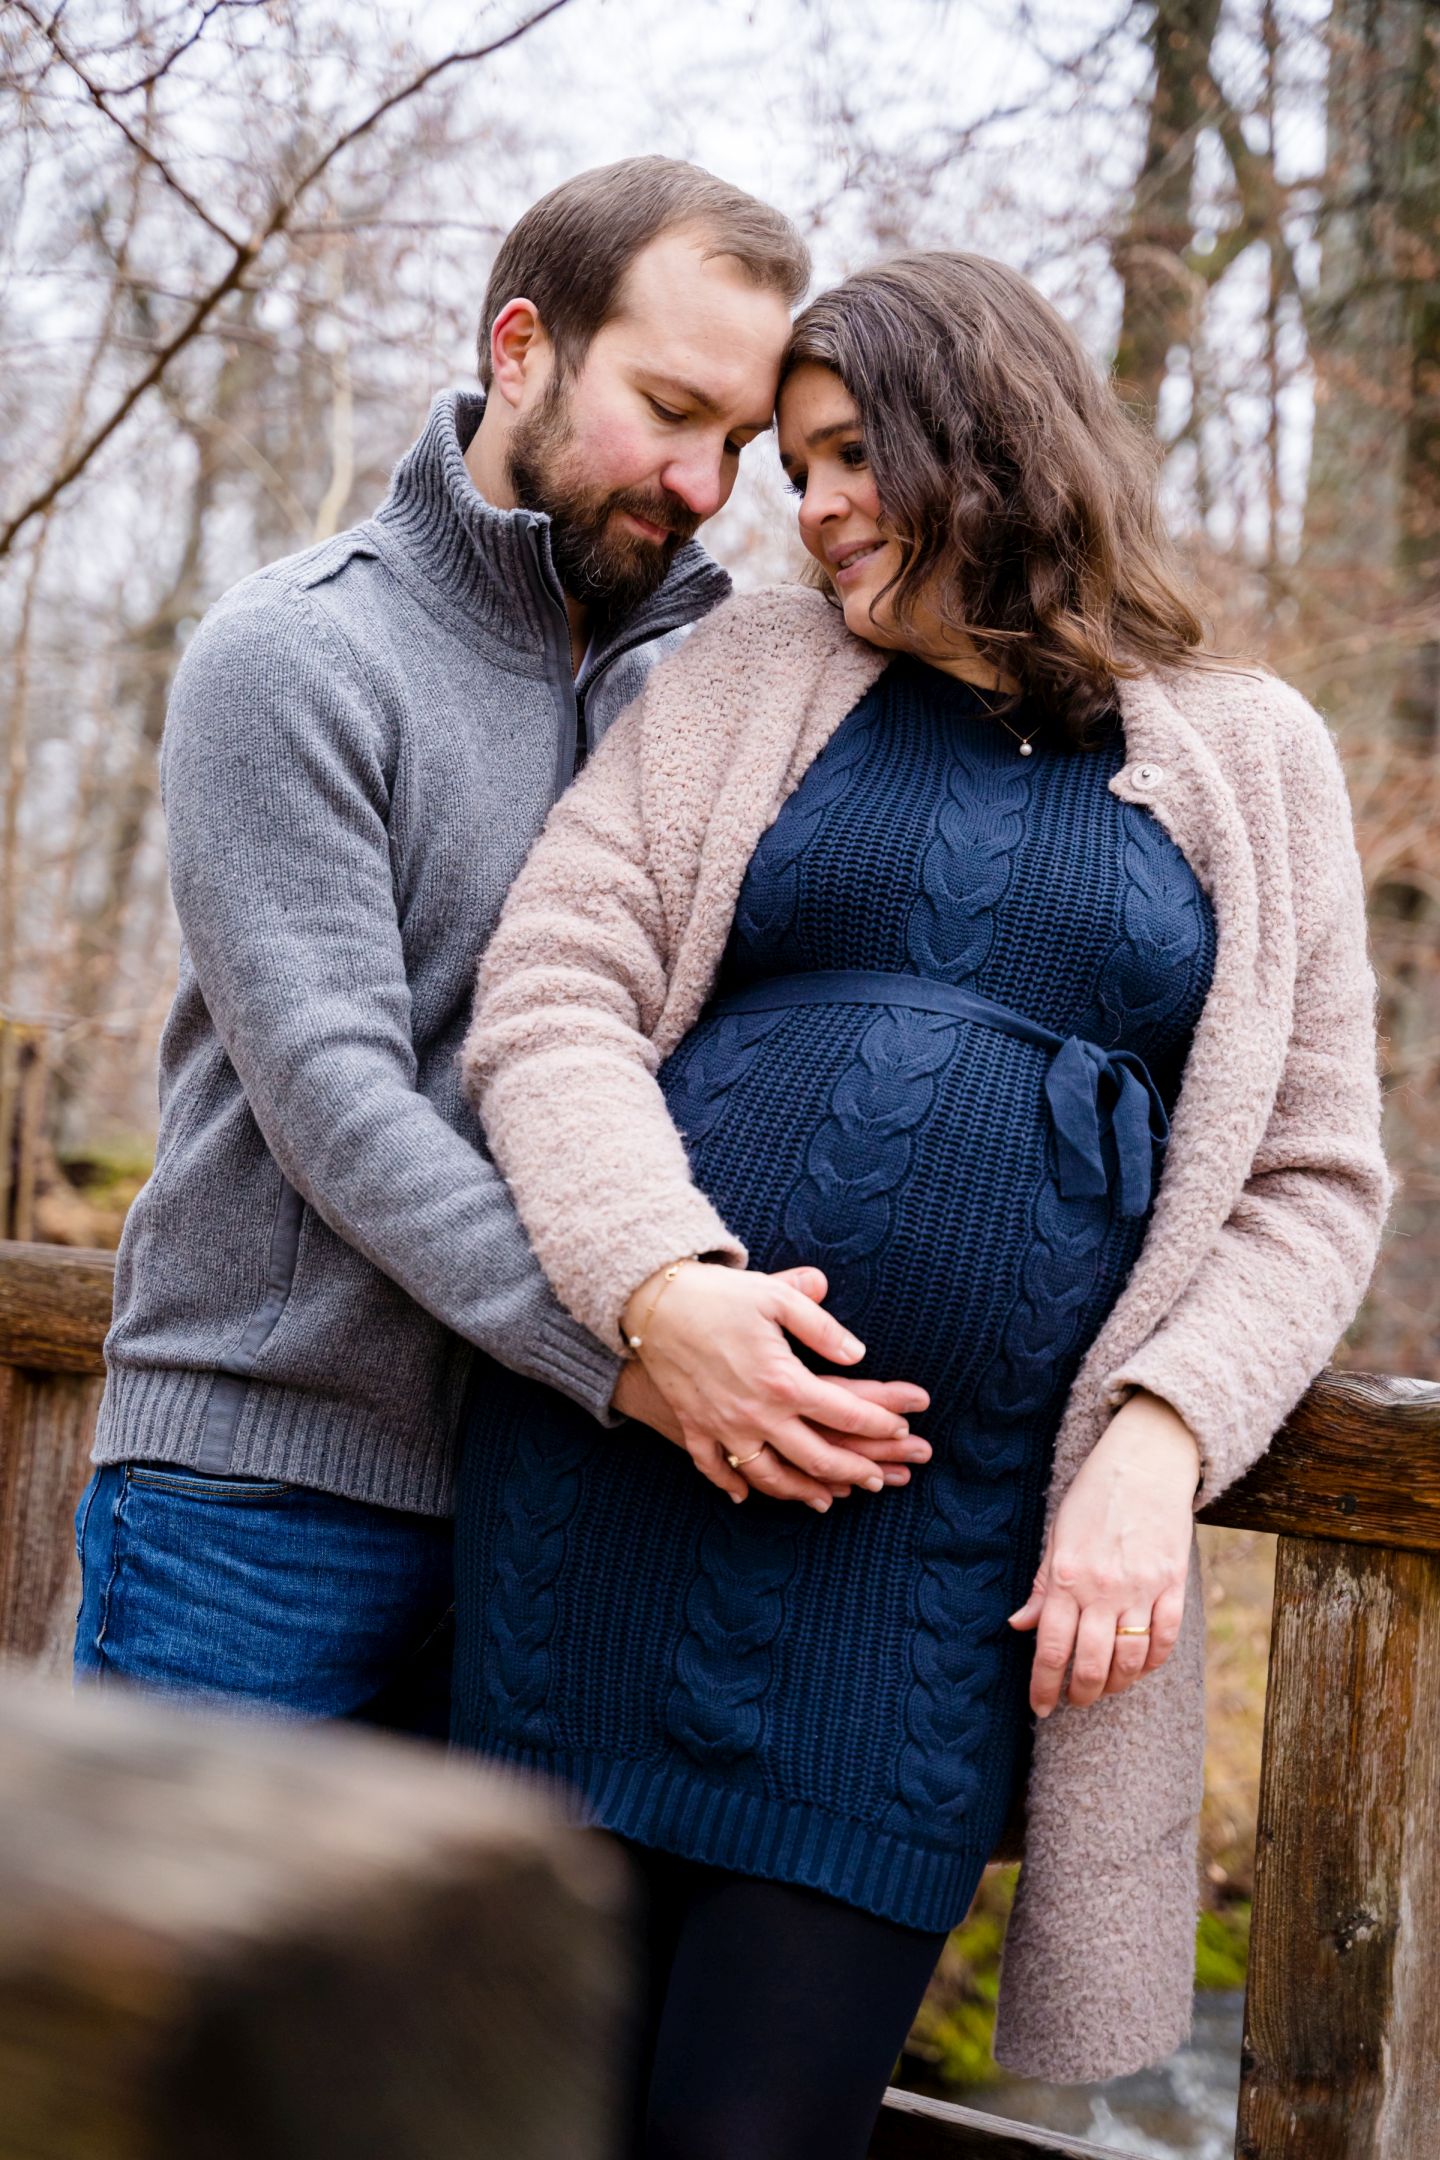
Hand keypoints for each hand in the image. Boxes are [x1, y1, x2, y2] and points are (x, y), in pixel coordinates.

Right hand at [616, 1262, 930, 1511]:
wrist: (651, 1304)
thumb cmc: (719, 1295)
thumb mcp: (776, 1296)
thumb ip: (821, 1325)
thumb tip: (857, 1354)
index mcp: (783, 1380)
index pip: (844, 1412)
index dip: (879, 1423)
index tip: (903, 1428)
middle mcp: (755, 1413)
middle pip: (814, 1456)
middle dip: (853, 1471)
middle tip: (879, 1480)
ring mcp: (722, 1426)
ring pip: (767, 1476)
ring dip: (800, 1492)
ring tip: (826, 1500)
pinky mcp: (694, 1426)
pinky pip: (714, 1468)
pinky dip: (731, 1485)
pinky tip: (745, 1496)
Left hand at [1007, 1389, 1198, 1715]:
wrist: (1145, 1461)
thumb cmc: (1094, 1495)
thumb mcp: (1057, 1534)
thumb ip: (1042, 1586)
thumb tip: (1019, 1626)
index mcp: (1067, 1576)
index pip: (1052, 1648)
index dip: (1043, 1686)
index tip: (1039, 1707)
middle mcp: (1103, 1588)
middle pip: (1091, 1663)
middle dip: (1079, 1693)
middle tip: (1072, 1701)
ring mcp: (1142, 1588)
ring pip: (1130, 1660)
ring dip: (1115, 1684)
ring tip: (1103, 1688)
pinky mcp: (1173, 1584)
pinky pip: (1165, 1639)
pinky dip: (1152, 1662)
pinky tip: (1139, 1668)